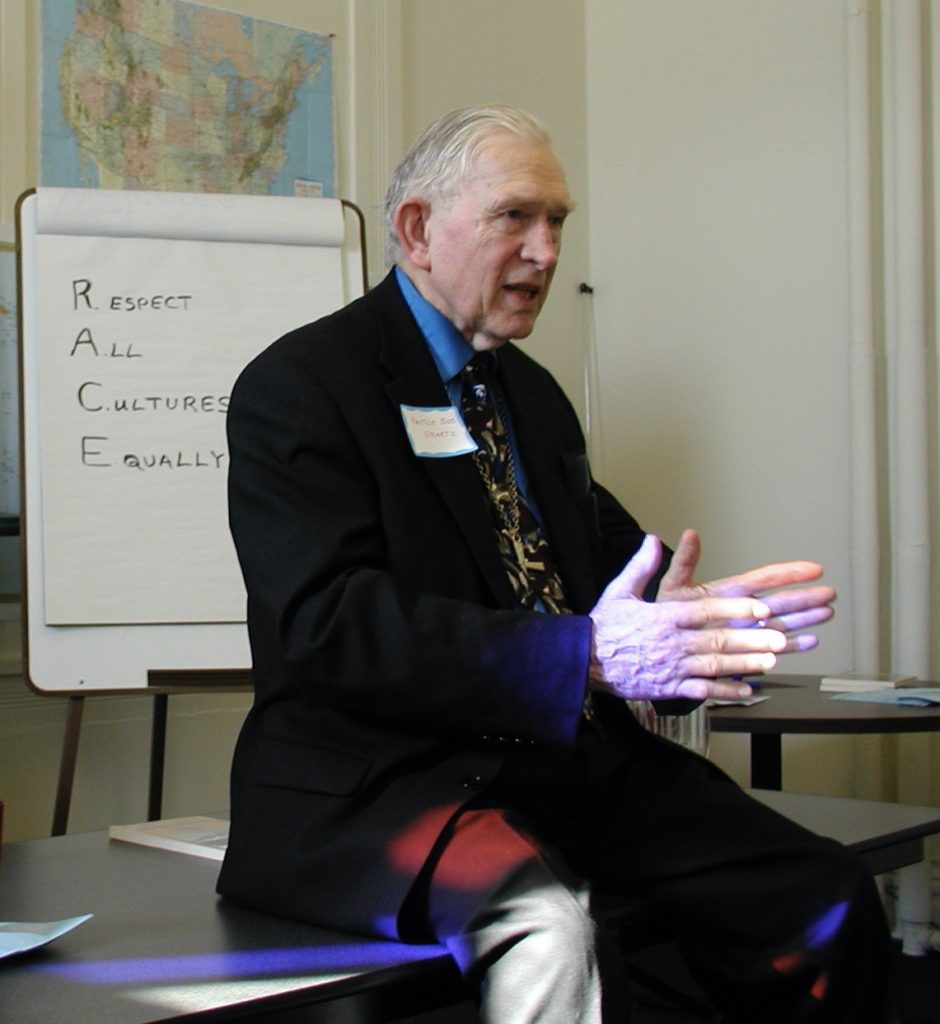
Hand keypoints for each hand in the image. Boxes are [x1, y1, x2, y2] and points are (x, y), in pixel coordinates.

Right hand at [588, 532, 833, 701]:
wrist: (582, 660)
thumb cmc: (605, 625)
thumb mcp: (620, 591)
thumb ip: (642, 566)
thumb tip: (653, 540)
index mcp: (662, 616)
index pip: (704, 611)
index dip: (734, 609)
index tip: (759, 607)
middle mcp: (670, 642)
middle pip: (716, 640)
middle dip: (750, 639)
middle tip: (779, 636)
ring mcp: (670, 667)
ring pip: (714, 666)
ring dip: (745, 664)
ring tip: (771, 660)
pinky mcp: (668, 687)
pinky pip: (701, 690)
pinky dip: (725, 691)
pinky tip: (747, 689)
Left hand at [657, 529, 834, 652]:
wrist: (660, 648)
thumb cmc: (665, 616)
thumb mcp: (672, 588)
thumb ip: (684, 563)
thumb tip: (689, 533)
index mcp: (728, 593)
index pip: (763, 579)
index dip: (789, 573)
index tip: (813, 568)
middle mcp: (742, 611)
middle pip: (780, 602)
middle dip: (805, 597)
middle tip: (829, 593)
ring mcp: (746, 632)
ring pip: (782, 624)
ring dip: (805, 619)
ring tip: (827, 612)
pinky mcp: (745, 653)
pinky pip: (773, 650)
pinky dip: (793, 647)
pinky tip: (811, 642)